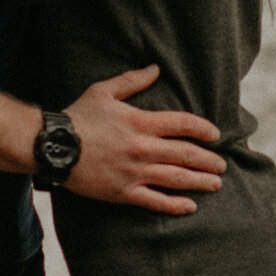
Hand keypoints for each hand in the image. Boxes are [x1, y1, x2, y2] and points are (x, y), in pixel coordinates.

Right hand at [61, 65, 224, 215]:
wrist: (53, 146)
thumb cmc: (78, 116)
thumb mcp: (104, 91)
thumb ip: (133, 81)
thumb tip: (155, 68)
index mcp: (141, 122)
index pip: (183, 124)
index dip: (203, 129)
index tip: (215, 134)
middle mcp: (143, 148)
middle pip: (186, 154)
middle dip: (208, 160)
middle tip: (222, 164)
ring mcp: (135, 173)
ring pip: (176, 178)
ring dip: (200, 181)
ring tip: (215, 183)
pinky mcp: (124, 193)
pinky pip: (155, 201)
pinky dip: (175, 204)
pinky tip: (190, 206)